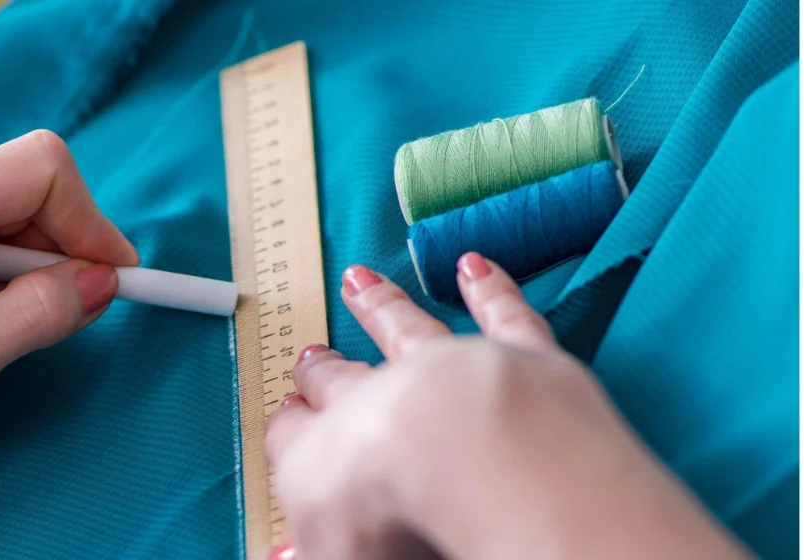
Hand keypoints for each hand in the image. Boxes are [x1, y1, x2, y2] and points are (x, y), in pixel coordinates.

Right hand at [264, 254, 749, 559]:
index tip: (285, 420)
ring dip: (382, 307)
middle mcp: (379, 399)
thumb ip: (312, 545)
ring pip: (407, 329)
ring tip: (361, 283)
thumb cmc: (396, 516)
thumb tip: (285, 555)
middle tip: (311, 356)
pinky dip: (487, 289)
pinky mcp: (518, 354)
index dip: (288, 430)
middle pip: (343, 380)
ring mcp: (448, 369)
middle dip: (323, 370)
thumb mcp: (332, 551)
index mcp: (324, 452)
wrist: (469, 455)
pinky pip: (500, 315)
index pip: (293, 436)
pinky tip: (475, 267)